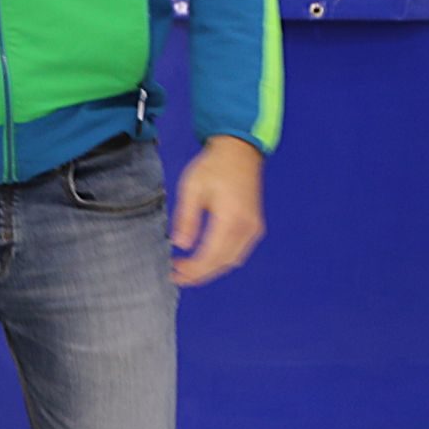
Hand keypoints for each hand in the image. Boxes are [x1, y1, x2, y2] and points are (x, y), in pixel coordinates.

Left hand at [171, 135, 266, 285]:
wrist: (239, 152)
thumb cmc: (214, 167)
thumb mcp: (192, 188)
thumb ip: (187, 218)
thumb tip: (180, 245)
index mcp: (231, 217)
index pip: (211, 255)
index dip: (193, 269)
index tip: (174, 273)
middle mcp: (247, 227)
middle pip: (223, 262)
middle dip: (199, 274)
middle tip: (177, 277)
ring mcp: (254, 228)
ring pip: (232, 260)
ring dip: (210, 269)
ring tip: (187, 270)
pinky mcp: (255, 226)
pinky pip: (238, 252)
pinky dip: (221, 260)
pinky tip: (204, 259)